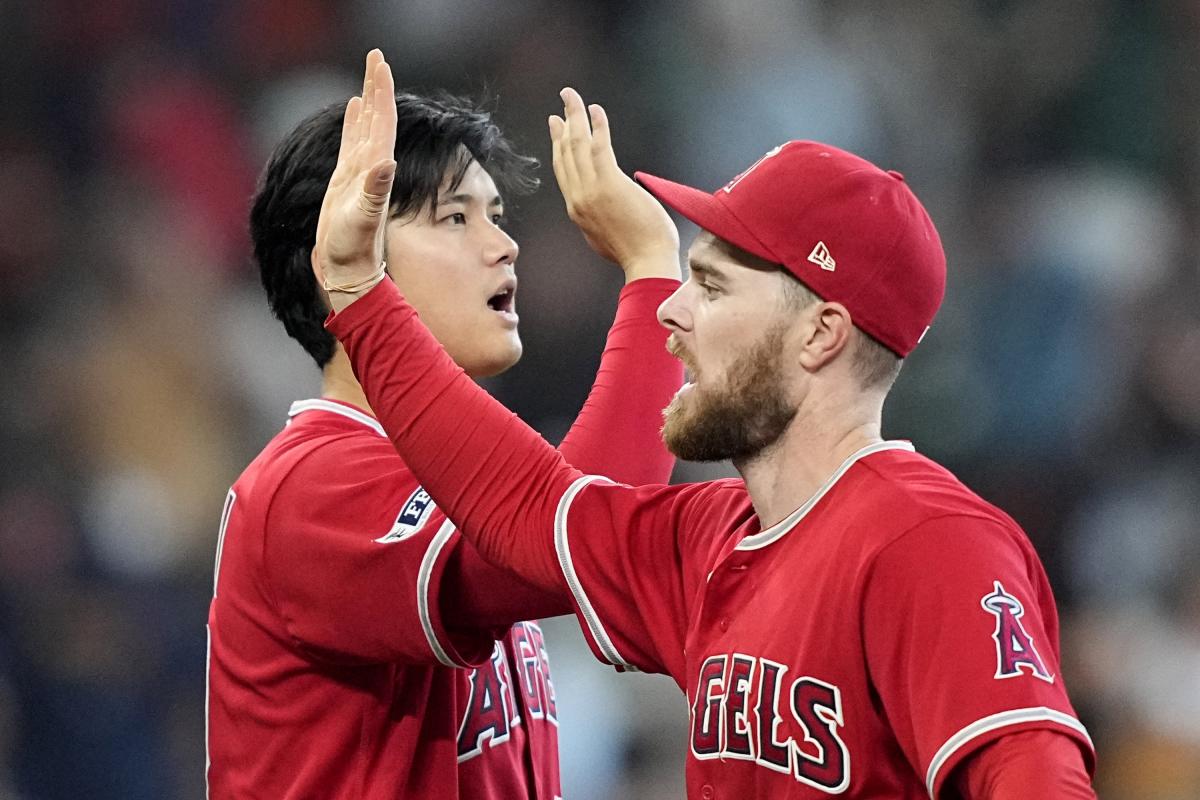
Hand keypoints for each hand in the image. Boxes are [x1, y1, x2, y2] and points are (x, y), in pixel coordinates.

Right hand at [312, 49, 397, 310]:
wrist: (347, 269)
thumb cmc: (351, 248)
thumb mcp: (362, 219)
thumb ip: (374, 191)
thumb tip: (386, 162)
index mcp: (377, 168)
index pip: (383, 121)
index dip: (382, 91)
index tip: (381, 62)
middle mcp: (372, 167)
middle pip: (377, 118)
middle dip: (377, 86)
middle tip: (376, 56)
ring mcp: (360, 173)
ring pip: (367, 128)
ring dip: (369, 101)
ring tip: (369, 79)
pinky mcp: (347, 182)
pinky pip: (353, 143)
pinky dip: (356, 123)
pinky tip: (358, 109)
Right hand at [550, 88, 680, 282]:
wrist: (647, 263)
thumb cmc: (637, 253)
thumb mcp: (605, 237)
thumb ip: (599, 218)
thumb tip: (604, 207)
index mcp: (577, 211)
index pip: (562, 171)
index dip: (558, 145)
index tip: (557, 126)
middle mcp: (578, 199)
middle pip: (564, 153)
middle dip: (563, 124)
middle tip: (564, 102)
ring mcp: (591, 191)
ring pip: (576, 145)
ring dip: (575, 116)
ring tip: (571, 96)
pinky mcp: (610, 184)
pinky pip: (599, 147)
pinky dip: (597, 126)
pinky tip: (596, 111)